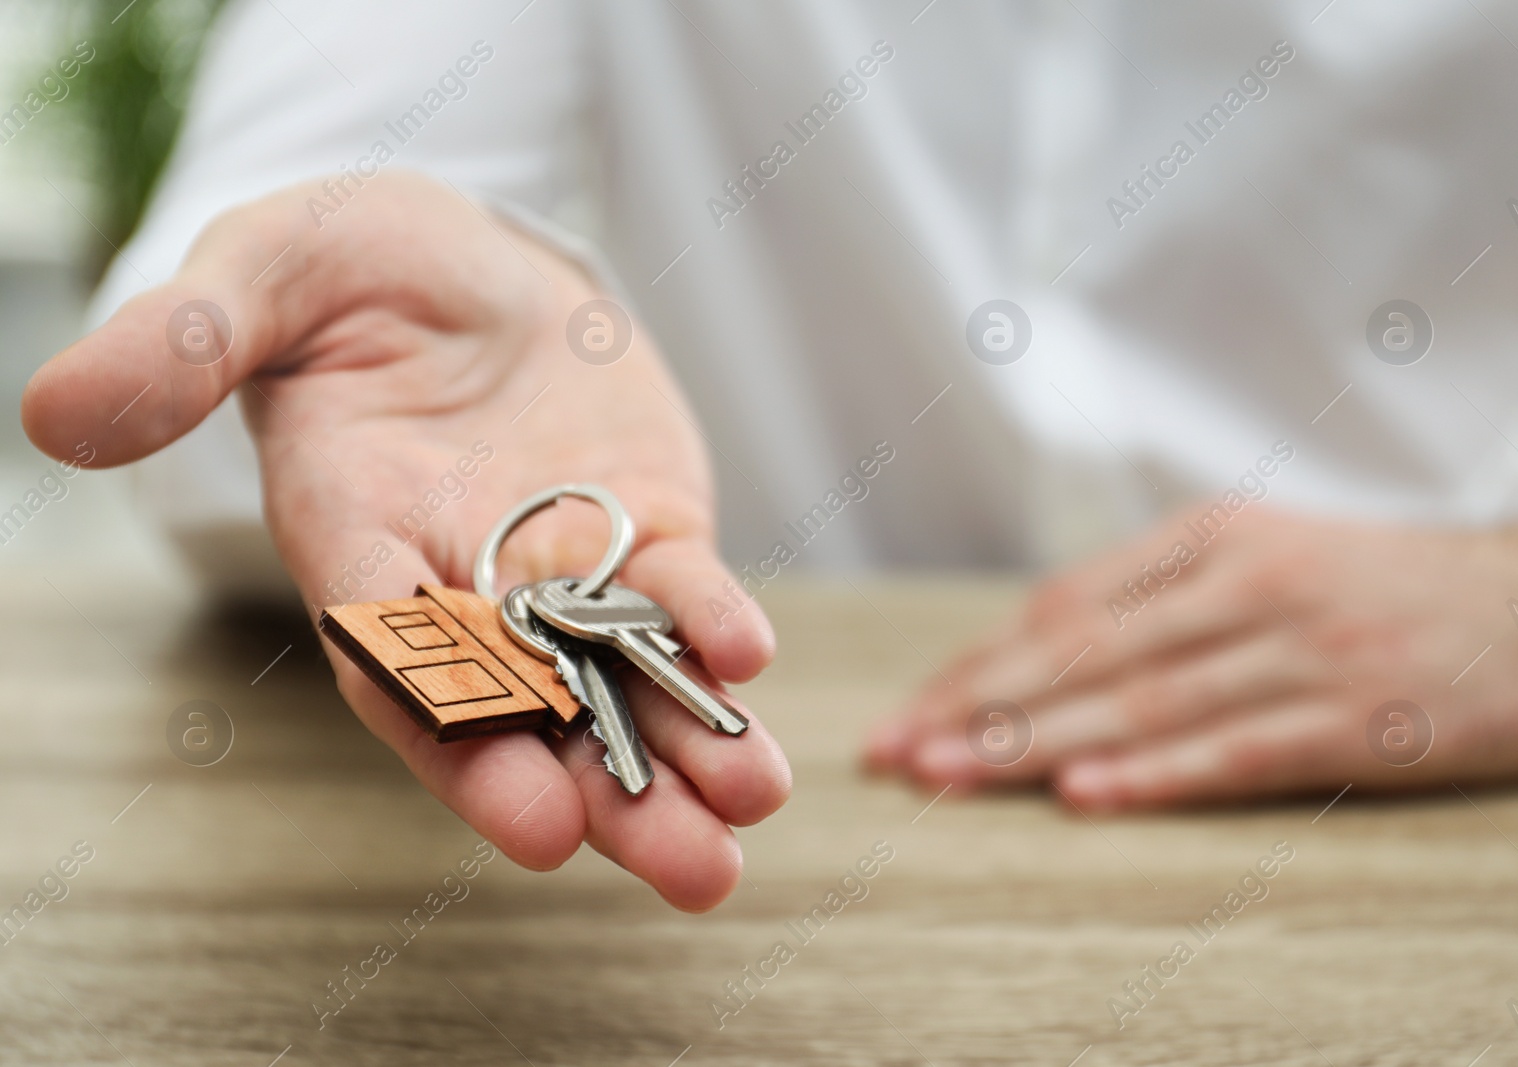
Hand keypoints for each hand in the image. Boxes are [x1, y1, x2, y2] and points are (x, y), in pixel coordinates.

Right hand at [23, 171, 789, 909]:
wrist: (455, 259)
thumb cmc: (339, 266)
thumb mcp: (256, 277)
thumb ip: (180, 345)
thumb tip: (57, 415)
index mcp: (354, 541)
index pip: (401, 658)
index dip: (462, 738)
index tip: (529, 818)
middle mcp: (460, 580)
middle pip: (530, 711)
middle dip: (605, 790)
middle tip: (687, 868)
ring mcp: (561, 563)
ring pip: (623, 676)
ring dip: (688, 748)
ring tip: (750, 806)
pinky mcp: (642, 521)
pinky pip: (681, 587)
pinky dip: (717, 625)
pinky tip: (753, 662)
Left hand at [865, 508, 1517, 808]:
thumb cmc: (1385, 587)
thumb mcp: (1269, 557)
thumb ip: (1163, 597)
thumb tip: (1039, 650)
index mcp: (1212, 539)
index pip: (1063, 606)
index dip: (978, 663)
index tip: (910, 713)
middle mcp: (1246, 584)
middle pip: (1084, 651)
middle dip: (977, 707)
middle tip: (897, 754)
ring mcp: (1303, 649)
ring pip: (1142, 700)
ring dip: (1036, 743)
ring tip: (952, 778)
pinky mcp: (1361, 715)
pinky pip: (1238, 748)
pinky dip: (1157, 773)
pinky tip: (1087, 794)